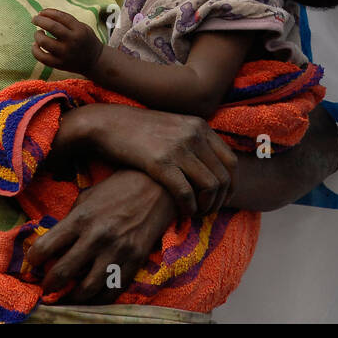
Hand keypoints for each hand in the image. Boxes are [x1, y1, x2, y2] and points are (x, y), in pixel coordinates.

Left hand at [25, 169, 176, 303]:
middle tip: (46, 288)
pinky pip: (113, 291)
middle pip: (62, 273)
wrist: (157, 187)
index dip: (33, 260)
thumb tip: (51, 244)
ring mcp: (117, 251)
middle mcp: (97, 237)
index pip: (44, 248)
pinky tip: (91, 297)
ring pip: (87, 289)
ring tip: (66, 296)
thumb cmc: (118, 189)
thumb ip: (69, 221)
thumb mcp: (87, 198)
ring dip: (71, 297)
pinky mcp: (135, 260)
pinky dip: (98, 299)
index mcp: (80, 218)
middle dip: (48, 285)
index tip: (34, 264)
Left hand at [31, 9, 102, 75]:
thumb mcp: (82, 27)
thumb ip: (67, 21)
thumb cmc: (85, 40)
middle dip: (39, 20)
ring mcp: (65, 54)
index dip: (48, 12)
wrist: (95, 61)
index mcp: (79, 30)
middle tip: (34, 19)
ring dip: (37, 35)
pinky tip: (36, 45)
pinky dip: (35, 50)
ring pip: (44, 42)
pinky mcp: (59, 64)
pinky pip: (41, 57)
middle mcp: (72, 41)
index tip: (42, 12)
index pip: (61, 16)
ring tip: (39, 33)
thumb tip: (44, 15)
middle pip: (52, 26)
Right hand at [81, 103, 236, 217]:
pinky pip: (186, 192)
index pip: (231, 161)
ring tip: (195, 214)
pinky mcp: (160, 162)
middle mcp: (194, 134)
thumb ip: (193, 143)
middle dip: (219, 201)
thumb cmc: (137, 131)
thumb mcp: (173, 128)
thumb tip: (208, 169)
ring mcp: (178, 147)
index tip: (221, 200)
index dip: (230, 186)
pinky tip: (182, 212)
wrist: (106, 123)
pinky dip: (189, 207)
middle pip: (224, 177)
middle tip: (208, 212)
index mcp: (200, 126)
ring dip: (206, 206)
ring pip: (210, 186)